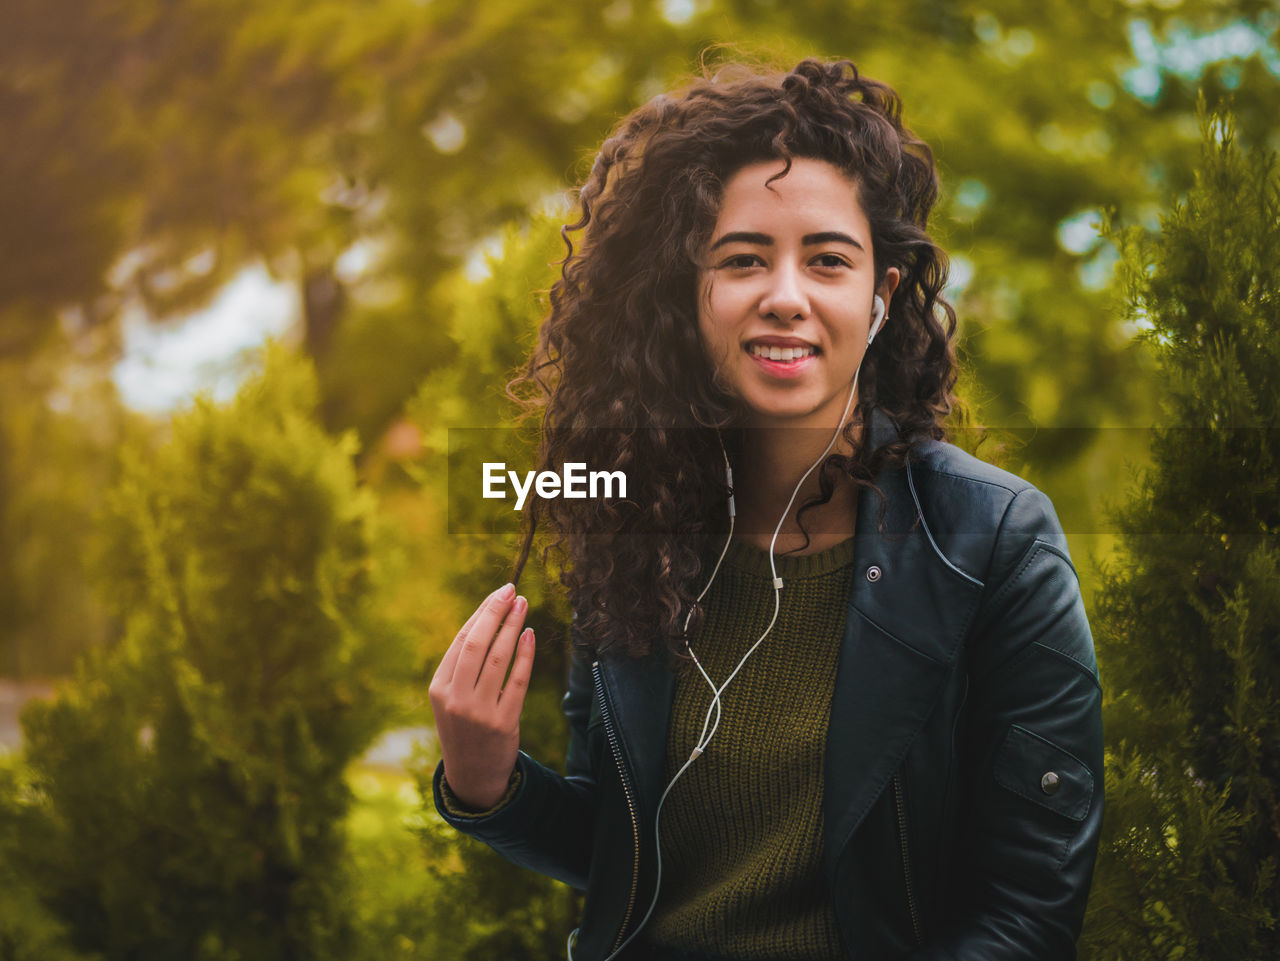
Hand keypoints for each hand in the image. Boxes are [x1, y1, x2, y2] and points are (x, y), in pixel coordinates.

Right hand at [428, 583, 535, 809]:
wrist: (473, 775)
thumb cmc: (464, 726)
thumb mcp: (451, 698)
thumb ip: (463, 665)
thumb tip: (488, 618)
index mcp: (438, 688)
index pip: (462, 641)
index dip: (482, 613)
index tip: (499, 593)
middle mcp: (455, 698)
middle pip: (477, 644)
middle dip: (496, 612)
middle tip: (512, 590)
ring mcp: (479, 712)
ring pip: (499, 658)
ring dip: (513, 627)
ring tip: (524, 605)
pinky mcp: (503, 723)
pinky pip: (518, 681)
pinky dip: (525, 655)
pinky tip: (530, 635)